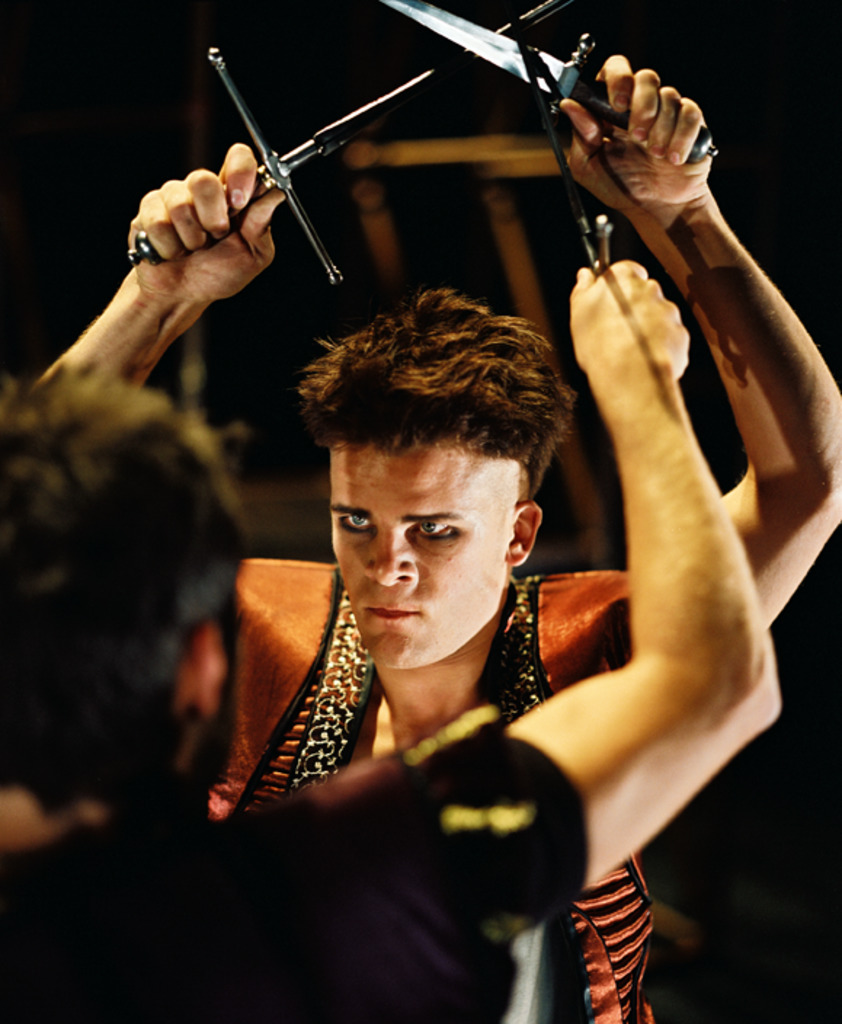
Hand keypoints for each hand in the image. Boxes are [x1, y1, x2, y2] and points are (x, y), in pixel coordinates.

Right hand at [127, 143, 286, 303]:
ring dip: (191, 239)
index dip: (240, 172)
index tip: (239, 201)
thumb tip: (276, 194)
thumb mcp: (252, 255)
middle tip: (215, 237)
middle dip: (212, 218)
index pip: (238, 158)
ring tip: (193, 249)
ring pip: (180, 204)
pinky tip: (172, 252)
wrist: (183, 295)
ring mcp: (172, 196)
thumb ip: (261, 224)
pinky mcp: (148, 210)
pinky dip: (170, 248)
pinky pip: (158, 223)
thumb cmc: (219, 273)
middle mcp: (202, 190)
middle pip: (203, 179)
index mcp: (231, 195)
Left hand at [560, 56, 711, 223]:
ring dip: (660, 129)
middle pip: (646, 76)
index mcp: (613, 110)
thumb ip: (580, 136)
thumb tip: (570, 105)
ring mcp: (667, 112)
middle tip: (637, 135)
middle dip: (642, 104)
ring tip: (654, 156)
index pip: (614, 70)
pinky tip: (673, 158)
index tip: (617, 103)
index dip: (617, 78)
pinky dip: (681, 137)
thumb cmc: (621, 187)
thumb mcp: (588, 168)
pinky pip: (690, 113)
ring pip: (669, 95)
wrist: (656, 209)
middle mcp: (641, 105)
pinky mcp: (691, 122)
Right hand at [569, 261, 689, 386]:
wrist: (629, 375)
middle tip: (614, 330)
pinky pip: (669, 337)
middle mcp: (651, 290)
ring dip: (646, 328)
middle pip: (643, 293)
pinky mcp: (680, 335)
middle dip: (632, 308)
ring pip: (657, 316)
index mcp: (625, 279)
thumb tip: (584, 277)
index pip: (625, 270)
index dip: (616, 286)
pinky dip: (658, 345)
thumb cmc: (602, 344)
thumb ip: (583, 289)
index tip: (607, 299)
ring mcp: (669, 313)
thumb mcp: (579, 313)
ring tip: (627, 349)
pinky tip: (642, 358)